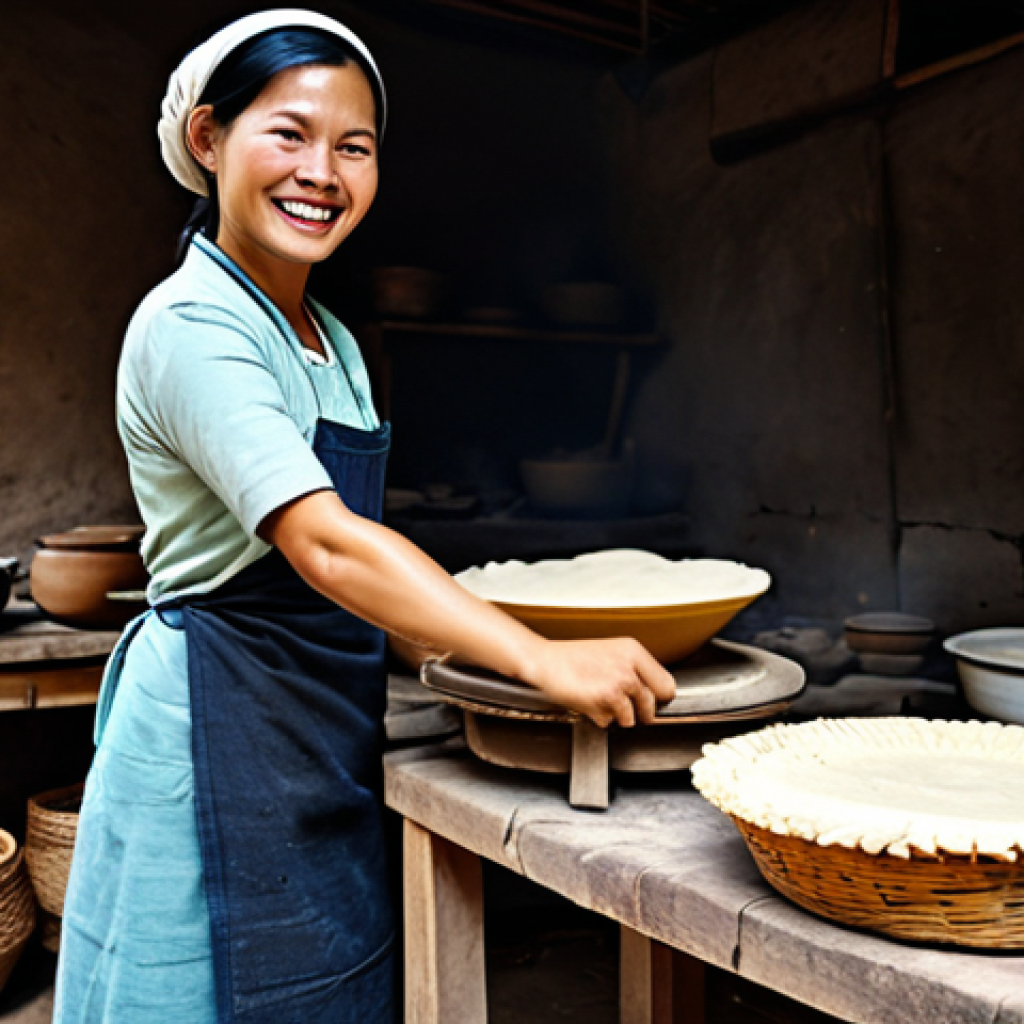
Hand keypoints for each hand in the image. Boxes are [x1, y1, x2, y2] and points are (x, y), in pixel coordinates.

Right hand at [519, 637, 676, 728]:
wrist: (544, 660)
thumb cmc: (572, 657)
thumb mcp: (610, 652)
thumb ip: (633, 669)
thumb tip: (652, 692)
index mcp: (634, 651)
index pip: (667, 685)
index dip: (658, 698)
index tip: (651, 702)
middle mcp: (630, 667)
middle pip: (652, 705)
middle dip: (639, 712)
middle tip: (623, 706)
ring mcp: (618, 684)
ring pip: (633, 718)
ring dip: (617, 717)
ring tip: (600, 702)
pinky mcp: (605, 699)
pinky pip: (611, 722)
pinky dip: (600, 718)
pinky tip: (589, 703)